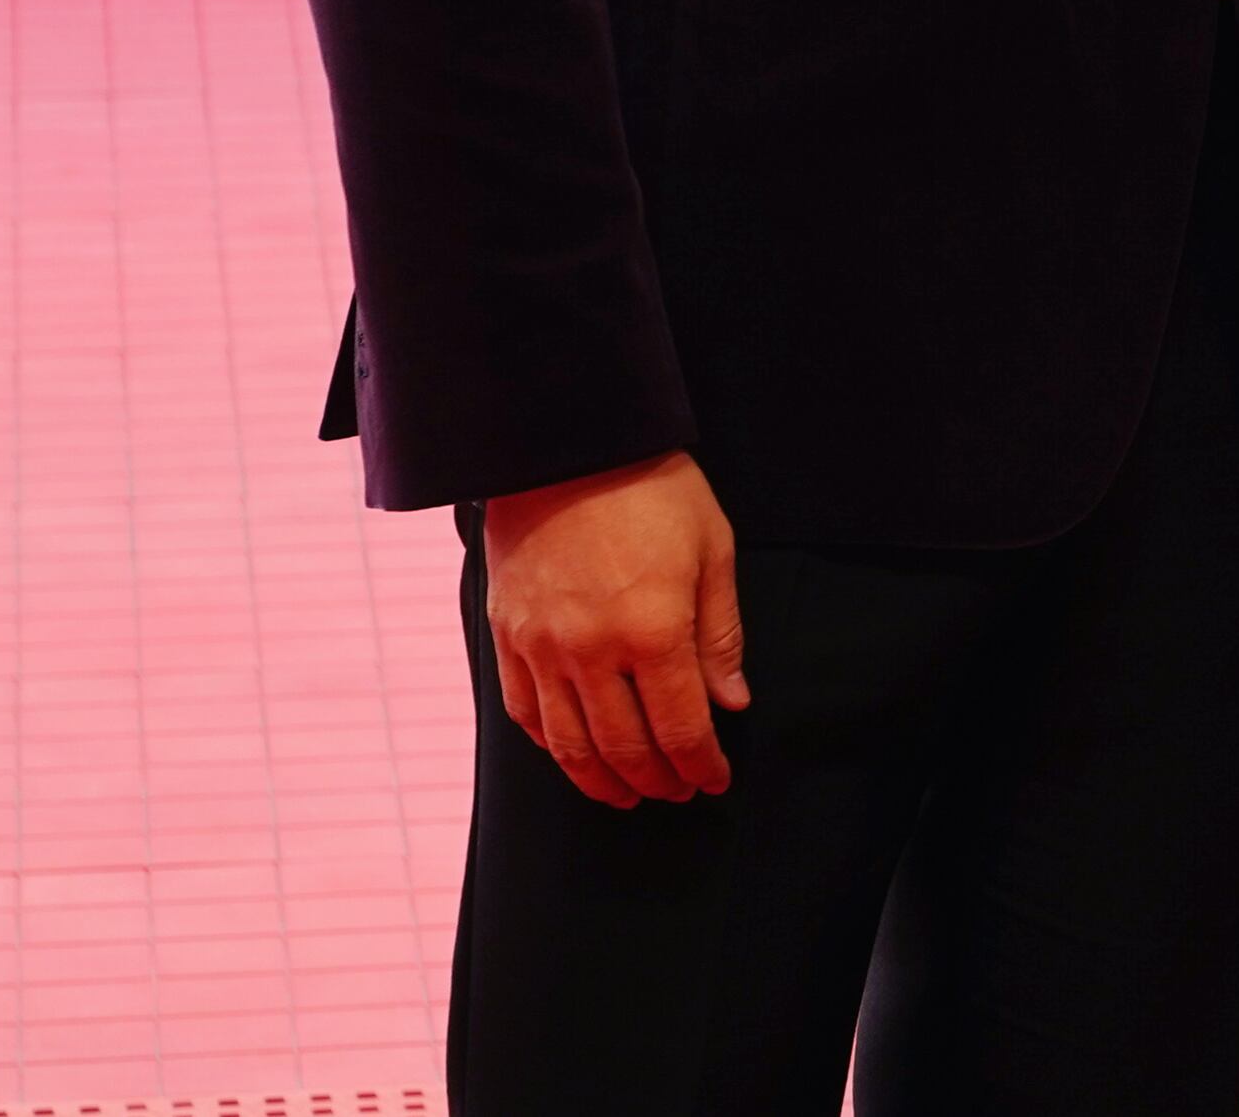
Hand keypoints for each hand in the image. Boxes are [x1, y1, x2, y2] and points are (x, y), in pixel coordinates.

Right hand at [480, 450, 749, 806]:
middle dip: (656, 780)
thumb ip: (721, 634)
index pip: (680, 729)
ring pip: (569, 744)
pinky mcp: (507, 635)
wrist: (565, 444)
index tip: (715, 780)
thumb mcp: (712, 548)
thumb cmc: (653, 489)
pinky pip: (524, 711)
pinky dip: (550, 745)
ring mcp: (541, 647)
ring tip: (628, 794)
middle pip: (624, 747)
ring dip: (601, 780)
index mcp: (652, 630)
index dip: (700, 765)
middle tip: (677, 792)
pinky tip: (573, 754)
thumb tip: (731, 702)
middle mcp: (591, 650)